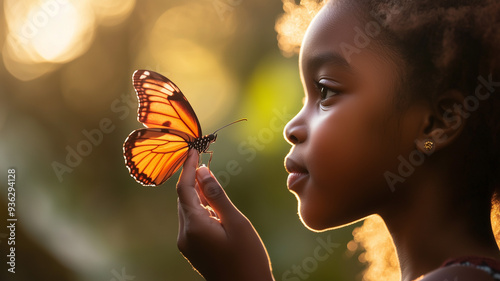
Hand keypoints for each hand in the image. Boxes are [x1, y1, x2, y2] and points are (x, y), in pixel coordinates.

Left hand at [176, 150, 273, 280]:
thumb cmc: (248, 258)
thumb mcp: (236, 223)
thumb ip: (217, 196)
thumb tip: (202, 172)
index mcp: (194, 226)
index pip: (184, 189)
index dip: (188, 167)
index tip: (193, 150)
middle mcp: (185, 235)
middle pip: (183, 199)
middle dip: (191, 178)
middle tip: (202, 158)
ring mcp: (187, 245)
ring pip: (187, 210)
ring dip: (195, 193)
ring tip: (207, 177)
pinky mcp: (193, 251)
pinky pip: (192, 222)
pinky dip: (199, 209)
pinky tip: (211, 203)